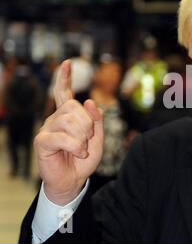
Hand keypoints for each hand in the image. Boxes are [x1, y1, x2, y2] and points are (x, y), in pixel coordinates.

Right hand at [34, 60, 103, 204]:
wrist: (73, 181)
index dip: (65, 78)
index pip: (64, 93)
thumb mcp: (98, 138)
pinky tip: (78, 154)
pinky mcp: (42, 141)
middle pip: (73, 107)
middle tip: (88, 140)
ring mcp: (47, 129)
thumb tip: (89, 100)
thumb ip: (97, 120)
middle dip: (87, 124)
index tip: (68, 63)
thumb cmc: (83, 160)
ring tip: (82, 149)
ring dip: (82, 137)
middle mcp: (55, 118)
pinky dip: (76, 147)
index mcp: (68, 116)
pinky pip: (63, 137)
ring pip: (69, 120)